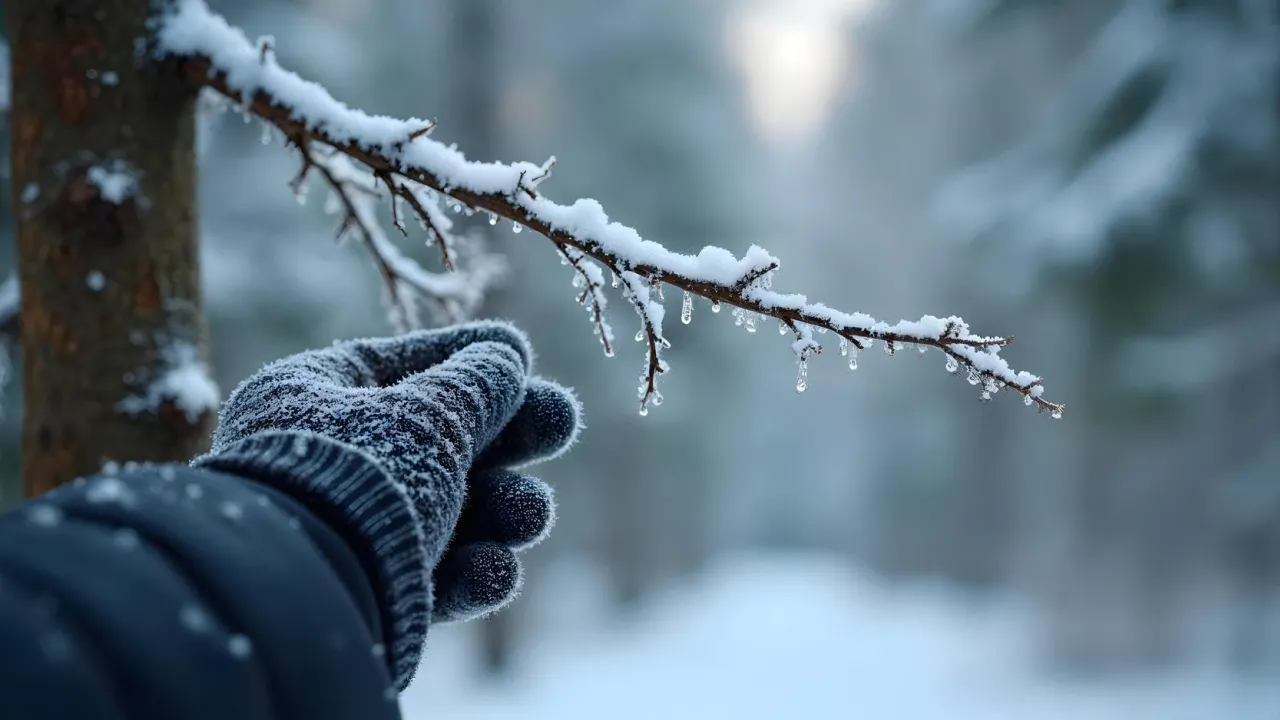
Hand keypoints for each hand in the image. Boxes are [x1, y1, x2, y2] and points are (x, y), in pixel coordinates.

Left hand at [206, 321, 579, 622]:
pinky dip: (472, 573)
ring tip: (528, 516)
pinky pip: (437, 575)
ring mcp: (351, 532)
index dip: (466, 355)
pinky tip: (494, 572)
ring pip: (452, 511)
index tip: (521, 353)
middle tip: (562, 423)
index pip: (399, 363)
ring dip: (504, 510)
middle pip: (439, 439)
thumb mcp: (427, 414)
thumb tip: (504, 358)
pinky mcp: (374, 597)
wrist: (306, 604)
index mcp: (311, 396)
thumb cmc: (361, 481)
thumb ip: (476, 385)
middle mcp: (326, 462)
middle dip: (509, 438)